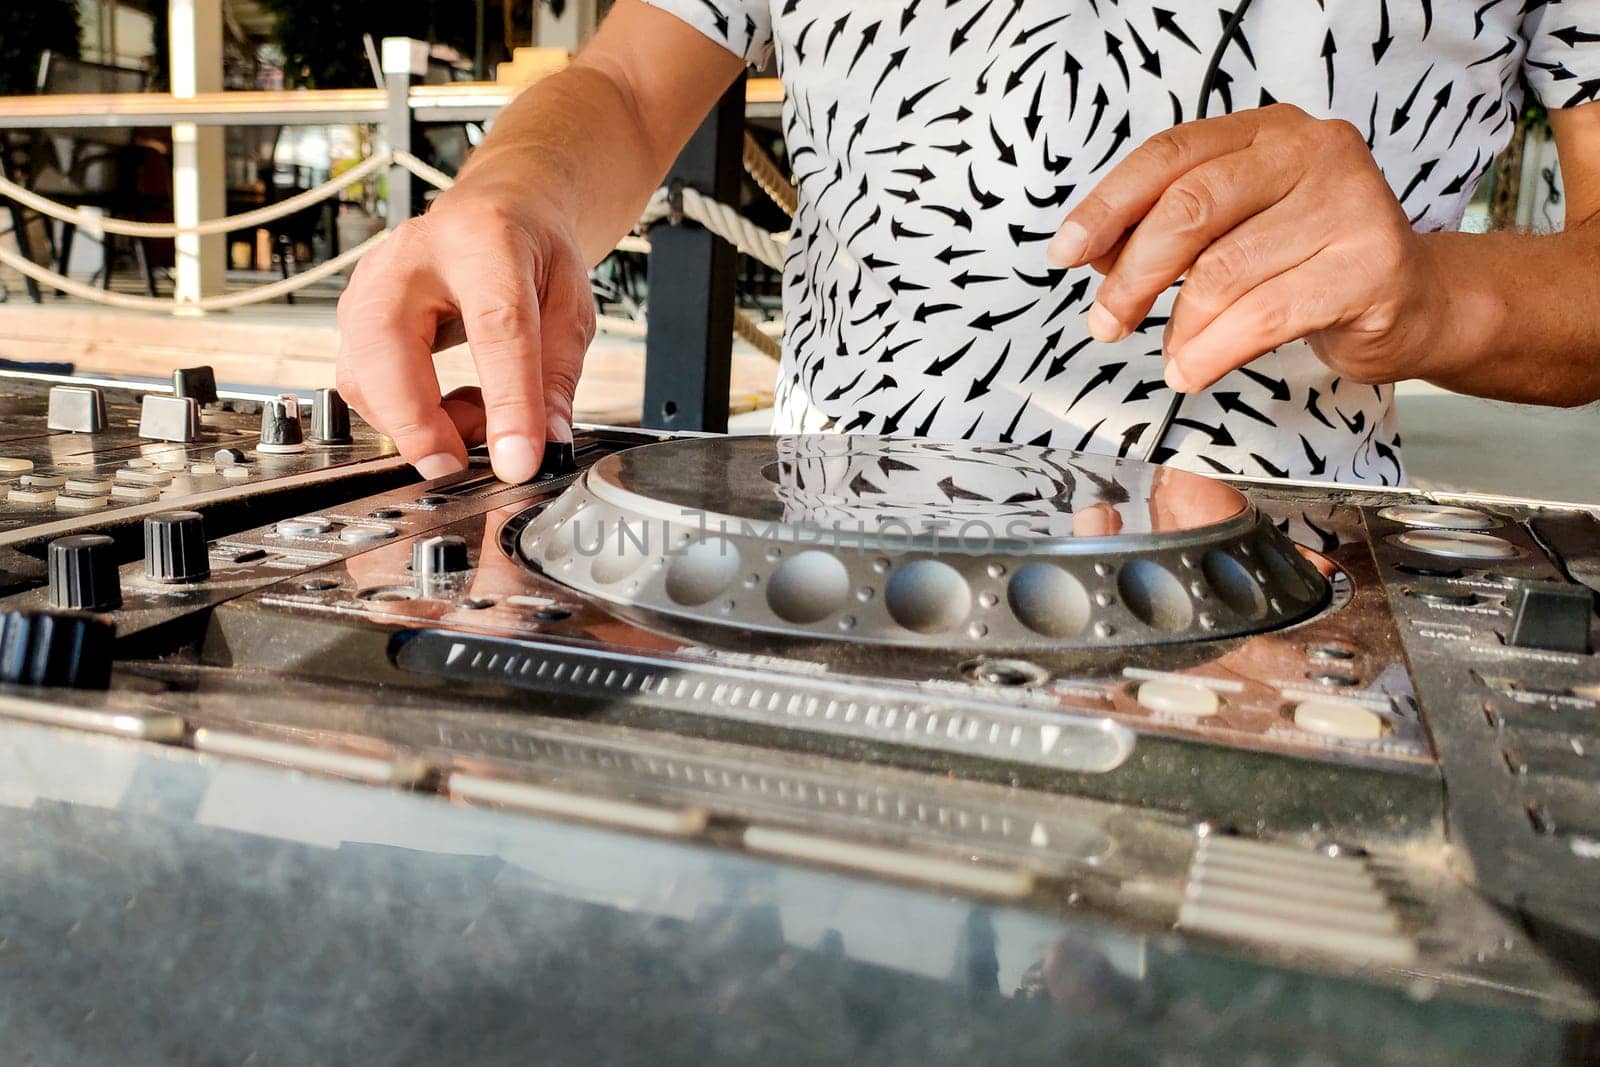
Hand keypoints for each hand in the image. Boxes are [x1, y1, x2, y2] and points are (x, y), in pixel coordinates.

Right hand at [335, 183, 594, 482]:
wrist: (495, 213)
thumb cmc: (531, 252)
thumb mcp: (571, 306)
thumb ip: (558, 375)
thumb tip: (546, 443)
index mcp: (485, 241)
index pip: (495, 326)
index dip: (506, 400)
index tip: (517, 458)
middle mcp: (413, 255)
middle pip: (388, 342)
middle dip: (415, 421)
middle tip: (454, 467)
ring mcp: (371, 283)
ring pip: (361, 371)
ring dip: (411, 423)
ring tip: (475, 427)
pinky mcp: (355, 316)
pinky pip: (361, 382)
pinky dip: (401, 416)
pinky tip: (448, 412)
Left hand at [1047, 104, 1445, 394]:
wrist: (1415, 304)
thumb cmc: (1314, 266)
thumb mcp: (1236, 236)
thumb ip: (1168, 235)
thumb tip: (1093, 254)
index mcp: (1269, 132)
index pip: (1169, 155)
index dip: (1108, 206)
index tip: (1066, 252)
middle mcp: (1314, 151)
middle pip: (1190, 208)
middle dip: (1134, 275)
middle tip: (1106, 322)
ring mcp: (1350, 203)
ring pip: (1224, 271)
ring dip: (1180, 328)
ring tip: (1171, 357)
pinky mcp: (1371, 264)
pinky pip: (1265, 314)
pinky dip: (1214, 351)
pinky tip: (1193, 370)